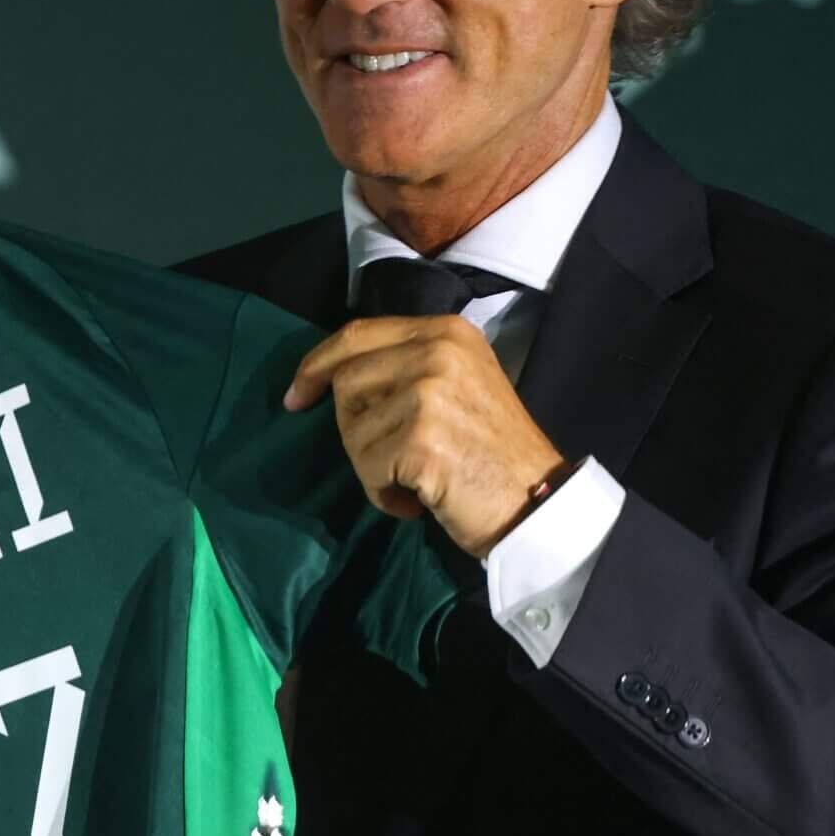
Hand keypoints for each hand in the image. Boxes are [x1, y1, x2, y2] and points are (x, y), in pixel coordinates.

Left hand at [282, 316, 567, 557]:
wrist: (538, 503)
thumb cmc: (492, 453)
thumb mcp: (457, 384)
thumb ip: (405, 367)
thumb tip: (332, 376)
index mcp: (445, 331)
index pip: (357, 334)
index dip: (316, 365)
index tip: (295, 396)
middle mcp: (438, 352)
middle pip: (346, 382)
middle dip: (355, 429)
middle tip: (392, 459)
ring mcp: (429, 394)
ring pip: (351, 429)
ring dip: (371, 468)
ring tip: (413, 480)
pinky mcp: (421, 439)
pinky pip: (367, 468)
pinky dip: (384, 494)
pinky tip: (418, 500)